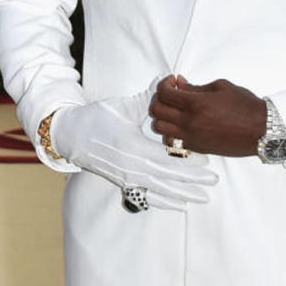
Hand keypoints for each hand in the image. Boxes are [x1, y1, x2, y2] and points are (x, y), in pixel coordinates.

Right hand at [50, 79, 218, 209]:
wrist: (71, 136)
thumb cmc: (96, 118)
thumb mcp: (123, 107)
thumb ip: (148, 98)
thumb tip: (169, 79)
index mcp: (134, 147)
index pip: (168, 157)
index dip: (189, 161)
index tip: (208, 161)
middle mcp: (132, 167)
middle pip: (169, 177)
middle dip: (193, 180)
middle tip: (214, 180)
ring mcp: (127, 178)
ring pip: (161, 191)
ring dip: (184, 195)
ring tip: (203, 197)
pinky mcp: (123, 184)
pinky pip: (147, 198)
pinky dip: (165, 203)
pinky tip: (180, 206)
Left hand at [150, 76, 267, 156]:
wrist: (261, 129)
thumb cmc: (245, 106)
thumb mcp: (220, 87)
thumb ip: (196, 87)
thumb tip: (180, 83)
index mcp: (196, 104)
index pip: (164, 94)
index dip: (164, 84)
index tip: (172, 81)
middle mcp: (190, 122)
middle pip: (157, 111)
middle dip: (159, 98)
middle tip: (171, 93)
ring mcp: (192, 137)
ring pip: (160, 128)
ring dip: (162, 116)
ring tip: (174, 110)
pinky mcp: (196, 148)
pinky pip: (172, 142)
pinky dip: (170, 132)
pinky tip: (180, 124)